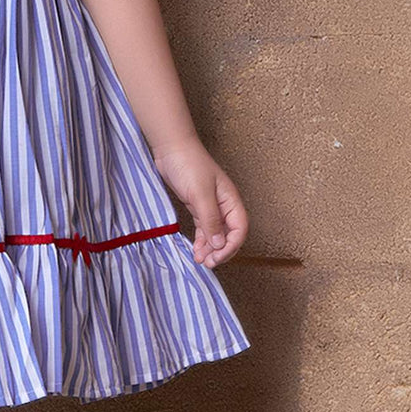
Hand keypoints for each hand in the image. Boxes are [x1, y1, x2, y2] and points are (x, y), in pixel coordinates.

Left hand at [152, 142, 248, 268]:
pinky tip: (195, 249)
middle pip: (229, 234)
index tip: (217, 257)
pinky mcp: (197, 205)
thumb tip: (220, 244)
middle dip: (220, 251)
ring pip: (215, 233)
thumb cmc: (189, 165)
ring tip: (200, 260)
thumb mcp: (200, 194)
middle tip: (207, 263)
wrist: (171, 148)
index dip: (230, 246)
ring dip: (209, 248)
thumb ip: (210, 219)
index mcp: (231, 201)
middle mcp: (224, 205)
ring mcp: (210, 205)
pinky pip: (203, 227)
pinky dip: (201, 239)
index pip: (239, 230)